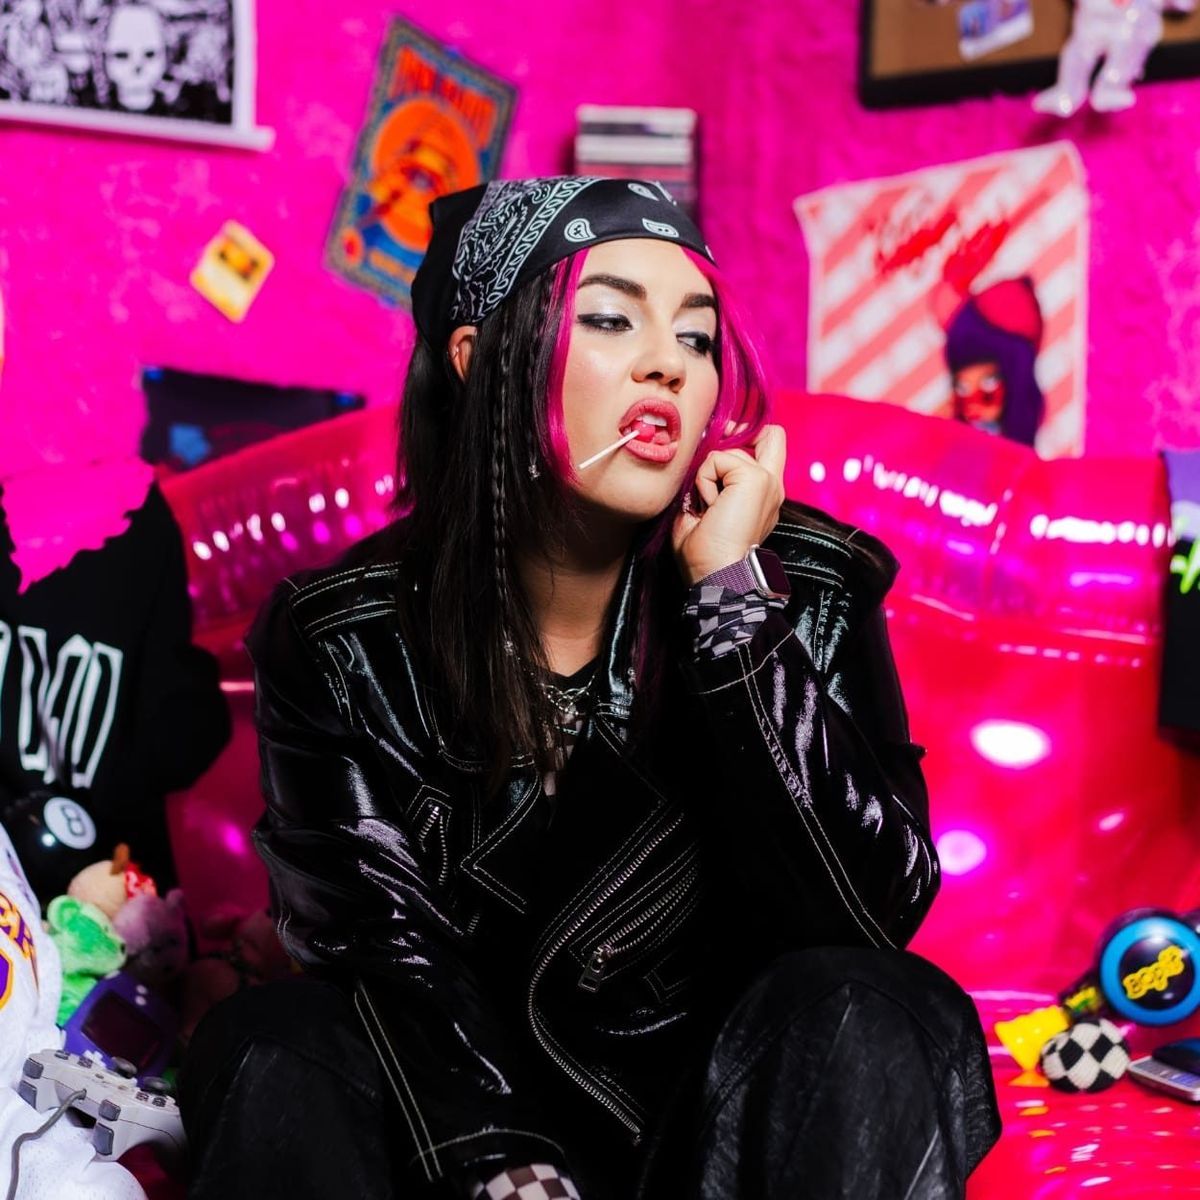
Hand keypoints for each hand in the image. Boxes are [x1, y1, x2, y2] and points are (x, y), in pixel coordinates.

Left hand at [672, 423, 786, 584]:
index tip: (723, 449)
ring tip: (708, 506)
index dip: (747, 438)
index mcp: (764, 497)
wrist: (718, 575)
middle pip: (772, 435)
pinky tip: (708, 506)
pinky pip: (718, 459)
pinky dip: (704, 480)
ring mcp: (768, 481)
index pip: (770, 447)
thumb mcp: (705, 512)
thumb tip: (700, 461)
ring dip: (709, 474)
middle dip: (738, 439)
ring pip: (732, 451)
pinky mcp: (756, 479)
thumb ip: (711, 483)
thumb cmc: (706, 556)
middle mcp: (772, 487)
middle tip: (714, 466)